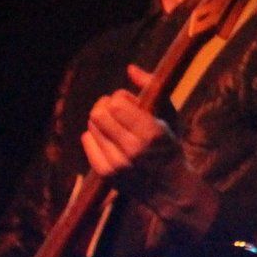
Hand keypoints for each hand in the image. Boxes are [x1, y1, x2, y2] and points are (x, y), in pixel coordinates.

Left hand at [82, 65, 177, 190]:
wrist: (170, 188)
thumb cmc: (169, 146)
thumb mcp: (170, 116)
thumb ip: (153, 88)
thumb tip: (130, 68)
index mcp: (152, 133)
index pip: (117, 104)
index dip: (120, 98)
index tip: (130, 102)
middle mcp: (134, 150)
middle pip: (99, 113)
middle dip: (106, 105)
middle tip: (116, 109)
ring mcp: (118, 164)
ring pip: (92, 125)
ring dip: (101, 119)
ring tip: (114, 124)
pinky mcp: (106, 173)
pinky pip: (87, 140)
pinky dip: (94, 134)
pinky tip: (107, 137)